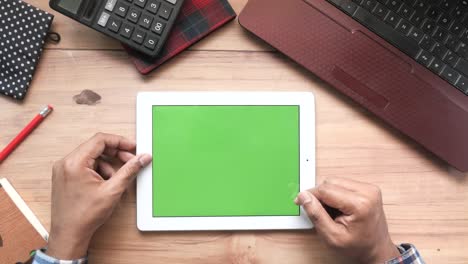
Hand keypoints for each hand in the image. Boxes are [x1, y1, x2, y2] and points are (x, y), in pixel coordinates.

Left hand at [47, 133, 151, 259]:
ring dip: (108, 163)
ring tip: (117, 178)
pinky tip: (106, 183)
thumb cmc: (84, 216)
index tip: (132, 147)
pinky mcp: (64, 176)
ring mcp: (63, 170)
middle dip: (115, 153)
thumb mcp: (113, 190)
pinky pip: (85, 165)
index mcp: (75, 163)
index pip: (100, 140)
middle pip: (95, 147)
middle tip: (130, 160)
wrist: (69, 234)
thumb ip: (129, 170)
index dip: (119, 141)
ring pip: (92, 156)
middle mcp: (66, 163)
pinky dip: (99, 170)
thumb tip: (142, 158)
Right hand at [295, 178, 399, 263]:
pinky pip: (343, 184)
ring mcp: (370, 189)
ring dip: (328, 194)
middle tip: (320, 212)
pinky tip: (339, 208)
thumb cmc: (358, 247)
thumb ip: (316, 215)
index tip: (299, 201)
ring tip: (332, 212)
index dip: (310, 195)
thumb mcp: (332, 237)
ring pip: (336, 181)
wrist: (377, 250)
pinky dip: (336, 194)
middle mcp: (367, 192)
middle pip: (330, 182)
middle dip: (320, 195)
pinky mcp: (368, 188)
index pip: (325, 190)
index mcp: (360, 204)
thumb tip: (304, 196)